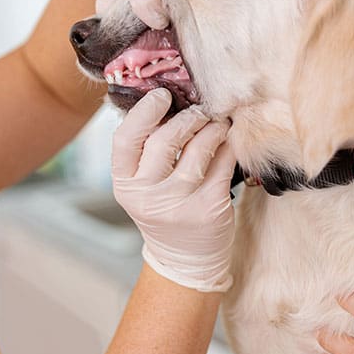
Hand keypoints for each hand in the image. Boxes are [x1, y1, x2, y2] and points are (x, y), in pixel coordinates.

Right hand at [112, 89, 235, 291]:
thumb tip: (167, 99)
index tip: (162, 96)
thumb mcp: (142, 185)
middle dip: (186, 117)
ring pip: (199, 149)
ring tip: (216, 123)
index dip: (144, 112)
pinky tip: (228, 141)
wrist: (185, 258)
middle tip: (198, 110)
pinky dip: (228, 145)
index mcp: (125, 184)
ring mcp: (179, 204)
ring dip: (211, 128)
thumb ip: (146, 150)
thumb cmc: (163, 208)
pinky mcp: (210, 208)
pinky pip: (223, 163)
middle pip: (165, 139)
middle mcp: (148, 196)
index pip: (125, 139)